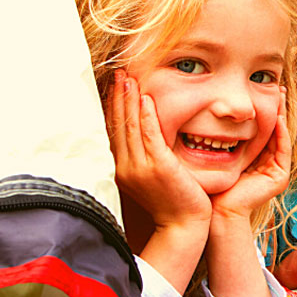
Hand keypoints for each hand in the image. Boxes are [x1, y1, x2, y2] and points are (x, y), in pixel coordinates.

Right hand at [109, 70, 210, 230]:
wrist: (183, 224)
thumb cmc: (171, 200)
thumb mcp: (149, 176)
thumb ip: (141, 157)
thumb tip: (136, 136)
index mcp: (121, 169)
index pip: (113, 131)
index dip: (112, 107)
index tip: (114, 85)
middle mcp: (125, 167)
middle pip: (117, 125)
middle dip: (117, 97)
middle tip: (118, 72)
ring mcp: (140, 167)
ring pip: (130, 126)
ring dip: (128, 99)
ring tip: (128, 77)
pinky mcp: (158, 167)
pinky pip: (149, 135)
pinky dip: (145, 115)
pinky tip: (144, 98)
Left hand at [211, 91, 291, 222]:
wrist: (216, 210)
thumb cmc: (210, 184)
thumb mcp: (215, 153)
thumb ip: (216, 136)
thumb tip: (205, 111)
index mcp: (254, 159)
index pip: (261, 129)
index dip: (263, 109)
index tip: (261, 88)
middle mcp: (267, 164)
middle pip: (275, 130)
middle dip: (276, 108)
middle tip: (276, 86)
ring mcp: (275, 171)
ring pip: (281, 136)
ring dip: (282, 115)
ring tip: (280, 96)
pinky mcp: (279, 177)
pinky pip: (283, 149)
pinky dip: (282, 132)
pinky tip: (278, 117)